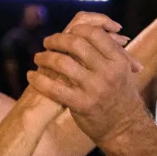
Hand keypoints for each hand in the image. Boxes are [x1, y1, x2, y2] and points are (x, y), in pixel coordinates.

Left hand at [29, 19, 148, 142]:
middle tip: (47, 42)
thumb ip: (111, 50)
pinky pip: (54, 88)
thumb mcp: (123, 71)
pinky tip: (31, 76)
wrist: (125, 129)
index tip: (66, 32)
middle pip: (76, 43)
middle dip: (56, 40)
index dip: (76, 29)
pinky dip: (39, 80)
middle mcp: (108, 72)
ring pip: (62, 62)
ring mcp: (94, 88)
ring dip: (44, 57)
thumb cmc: (121, 96)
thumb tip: (99, 26)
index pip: (94, 33)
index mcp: (118, 61)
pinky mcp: (81, 104)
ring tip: (38, 57)